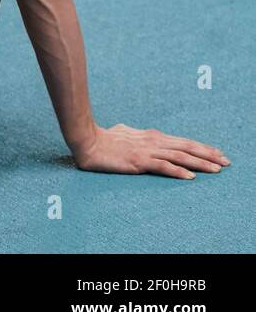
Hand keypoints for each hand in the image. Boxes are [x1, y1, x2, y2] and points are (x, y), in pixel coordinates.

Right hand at [72, 123, 229, 177]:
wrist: (86, 140)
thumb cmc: (103, 138)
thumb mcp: (125, 134)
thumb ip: (136, 136)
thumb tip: (138, 134)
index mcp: (151, 136)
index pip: (181, 142)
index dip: (200, 147)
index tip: (216, 152)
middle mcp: (152, 141)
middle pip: (186, 147)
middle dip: (208, 155)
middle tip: (226, 161)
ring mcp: (146, 151)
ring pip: (179, 156)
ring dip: (199, 163)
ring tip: (216, 169)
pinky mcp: (138, 161)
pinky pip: (162, 167)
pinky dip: (177, 171)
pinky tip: (190, 177)